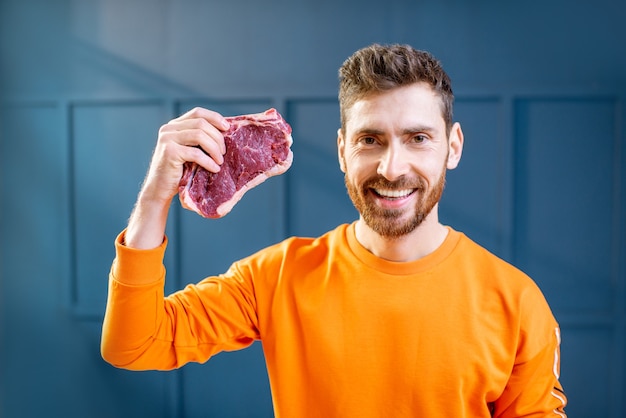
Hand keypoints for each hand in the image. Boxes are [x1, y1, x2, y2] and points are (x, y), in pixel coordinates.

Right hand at [125, 107, 229, 248]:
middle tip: (224, 152)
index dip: (215, 117)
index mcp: (174, 125)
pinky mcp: (169, 152)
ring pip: (199, 135)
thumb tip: (226, 132)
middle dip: (217, 137)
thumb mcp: (190, 151)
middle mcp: (169, 128)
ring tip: (220, 161)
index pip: (197, 112)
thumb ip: (200, 139)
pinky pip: (195, 153)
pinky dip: (208, 161)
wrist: (160, 189)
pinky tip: (214, 169)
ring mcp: (167, 139)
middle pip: (201, 123)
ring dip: (214, 148)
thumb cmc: (179, 171)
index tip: (228, 128)